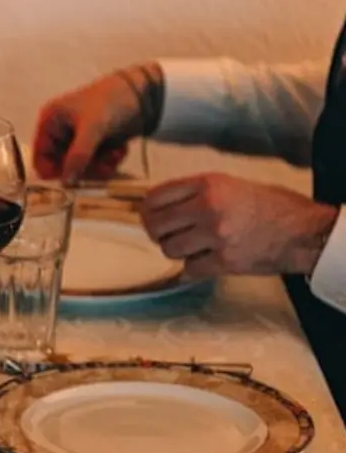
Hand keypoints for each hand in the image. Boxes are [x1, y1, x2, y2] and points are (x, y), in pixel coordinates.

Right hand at [33, 64, 159, 183]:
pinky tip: (119, 151)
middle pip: (62, 164)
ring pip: (81, 166)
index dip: (53, 170)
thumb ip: (77, 156)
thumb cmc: (110, 102)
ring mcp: (79, 138)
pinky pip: (96, 162)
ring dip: (99, 166)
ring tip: (114, 157)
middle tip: (100, 168)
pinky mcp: (96, 143)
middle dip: (83, 169)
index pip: (40, 156)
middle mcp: (61, 131)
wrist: (144, 92)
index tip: (71, 180)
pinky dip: (108, 161)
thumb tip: (66, 182)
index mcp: (51, 121)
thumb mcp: (92, 128)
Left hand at [140, 173, 339, 275]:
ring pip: (169, 249)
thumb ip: (196, 193)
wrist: (304, 231)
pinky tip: (209, 259)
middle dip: (157, 233)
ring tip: (195, 246)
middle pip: (155, 225)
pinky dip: (195, 267)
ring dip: (178, 250)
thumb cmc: (270, 206)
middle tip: (167, 235)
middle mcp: (208, 207)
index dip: (147, 210)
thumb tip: (159, 206)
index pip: (154, 198)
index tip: (151, 217)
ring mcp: (216, 236)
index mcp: (208, 184)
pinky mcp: (224, 261)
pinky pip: (189, 268)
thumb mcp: (231, 185)